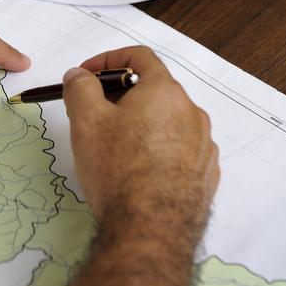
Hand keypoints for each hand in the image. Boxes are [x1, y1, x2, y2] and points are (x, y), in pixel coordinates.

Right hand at [62, 46, 218, 229]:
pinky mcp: (206, 175)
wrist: (151, 229)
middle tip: (94, 115)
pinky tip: (138, 172)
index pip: (139, 56)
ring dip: (141, 124)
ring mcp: (203, 145)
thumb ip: (80, 88)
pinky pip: (180, 151)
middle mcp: (192, 113)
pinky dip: (158, 151)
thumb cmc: (118, 169)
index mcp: (165, 92)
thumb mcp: (86, 121)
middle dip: (121, 96)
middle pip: (154, 90)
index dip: (108, 60)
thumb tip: (79, 75)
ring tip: (115, 148)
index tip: (87, 76)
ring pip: (168, 122)